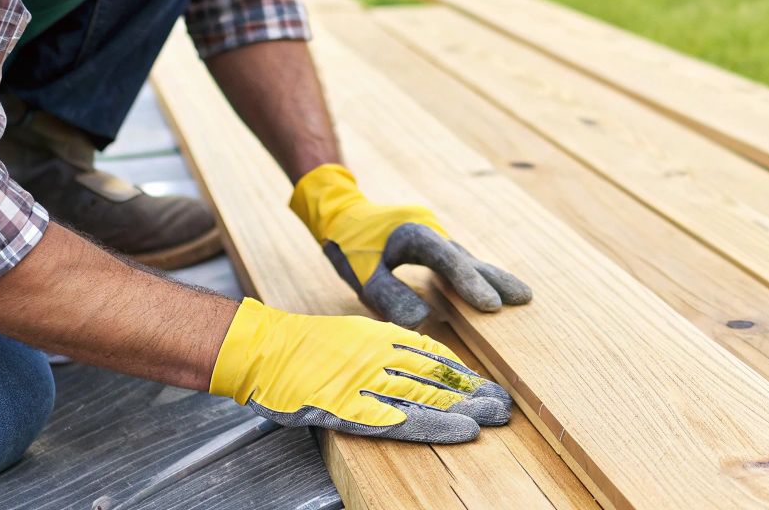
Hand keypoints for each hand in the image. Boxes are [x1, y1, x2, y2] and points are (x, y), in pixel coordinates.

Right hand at [210, 298, 510, 441]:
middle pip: (437, 377)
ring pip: (428, 397)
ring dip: (467, 408)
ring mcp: (367, 382)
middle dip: (474, 391)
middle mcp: (381, 357)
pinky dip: (435, 426)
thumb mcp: (354, 336)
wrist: (262, 350)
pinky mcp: (351, 409)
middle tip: (506, 404)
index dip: (463, 374)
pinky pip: (400, 421)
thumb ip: (387, 348)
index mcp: (382, 338)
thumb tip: (420, 362)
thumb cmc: (305, 347)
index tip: (488, 385)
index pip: (434, 357)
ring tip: (498, 418)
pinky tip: (462, 432)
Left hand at [289, 163, 531, 327]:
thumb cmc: (347, 243)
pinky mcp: (434, 246)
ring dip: (491, 278)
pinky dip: (476, 277)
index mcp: (415, 233)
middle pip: (469, 258)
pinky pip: (459, 263)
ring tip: (521, 297)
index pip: (448, 260)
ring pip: (468, 260)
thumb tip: (423, 321)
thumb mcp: (360, 274)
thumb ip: (388, 296)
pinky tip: (491, 290)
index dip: (470, 283)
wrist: (342, 212)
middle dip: (496, 280)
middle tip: (525, 299)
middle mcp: (432, 232)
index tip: (491, 306)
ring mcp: (435, 238)